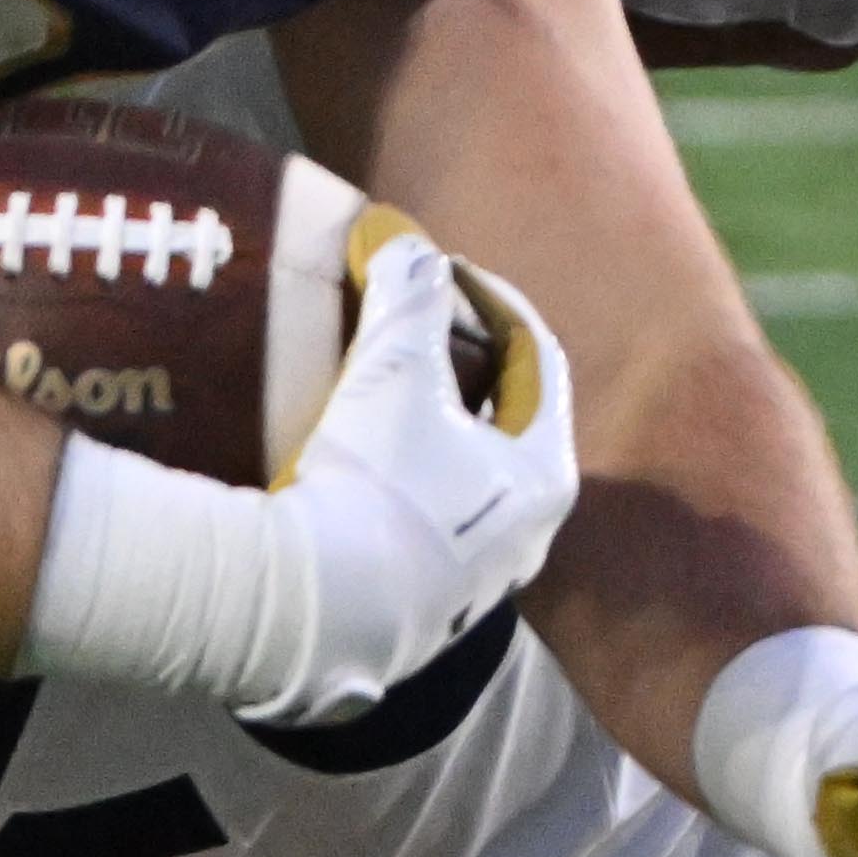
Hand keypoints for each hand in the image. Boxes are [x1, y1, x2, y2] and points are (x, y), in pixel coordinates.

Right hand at [237, 221, 581, 727]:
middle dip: (463, 373)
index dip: (492, 303)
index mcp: (545, 475)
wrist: (312, 617)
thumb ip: (407, 294)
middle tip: (417, 333)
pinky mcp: (418, 617)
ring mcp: (474, 585)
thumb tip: (402, 239)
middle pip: (504, 426)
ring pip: (462, 484)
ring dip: (430, 436)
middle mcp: (526, 537)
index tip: (444, 273)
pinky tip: (353, 474)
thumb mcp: (396, 370)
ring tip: (380, 399)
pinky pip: (420, 529)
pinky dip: (399, 487)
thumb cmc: (377, 484)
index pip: (536, 361)